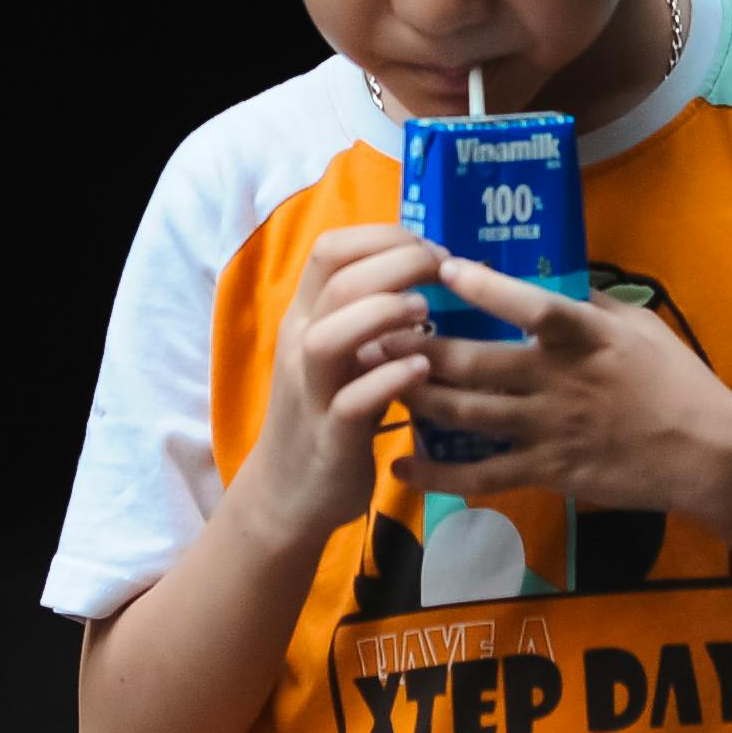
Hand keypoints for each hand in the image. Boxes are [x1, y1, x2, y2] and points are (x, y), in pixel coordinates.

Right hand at [237, 223, 443, 548]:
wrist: (288, 495)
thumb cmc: (326, 414)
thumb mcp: (339, 355)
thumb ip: (365, 315)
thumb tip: (423, 271)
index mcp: (306, 317)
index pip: (331, 250)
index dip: (385, 237)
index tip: (431, 250)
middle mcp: (301, 345)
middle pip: (337, 281)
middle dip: (398, 262)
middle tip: (443, 271)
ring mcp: (312, 392)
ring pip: (329, 337)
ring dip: (382, 313)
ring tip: (426, 312)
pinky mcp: (330, 438)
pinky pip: (353, 402)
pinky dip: (389, 380)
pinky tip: (422, 370)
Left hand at [400, 251, 731, 524]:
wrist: (708, 456)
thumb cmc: (679, 382)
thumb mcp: (640, 327)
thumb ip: (592, 303)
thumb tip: (553, 276)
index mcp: (585, 338)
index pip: (530, 306)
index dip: (485, 288)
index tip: (443, 268)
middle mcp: (560, 381)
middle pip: (475, 364)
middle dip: (417, 349)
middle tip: (372, 332)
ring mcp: (550, 429)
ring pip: (467, 414)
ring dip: (415, 398)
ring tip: (371, 382)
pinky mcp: (549, 471)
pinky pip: (483, 476)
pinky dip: (439, 474)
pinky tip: (401, 467)